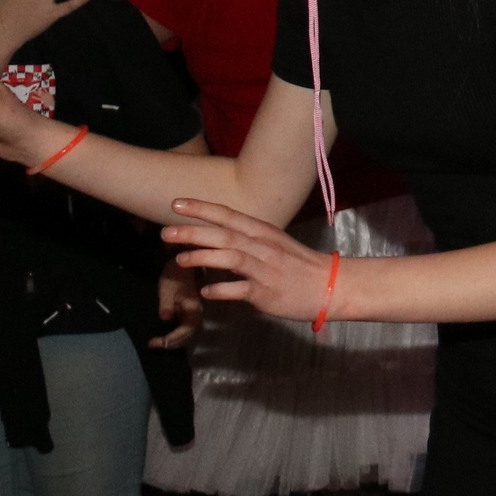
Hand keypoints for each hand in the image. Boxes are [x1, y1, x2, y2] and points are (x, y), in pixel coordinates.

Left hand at [149, 266, 206, 349]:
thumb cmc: (173, 276)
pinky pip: (184, 330)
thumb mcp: (167, 289)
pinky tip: (163, 337)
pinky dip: (174, 336)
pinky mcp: (189, 315)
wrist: (181, 267)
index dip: (171, 339)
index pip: (185, 331)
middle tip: (152, 344)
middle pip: (186, 336)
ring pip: (186, 335)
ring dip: (173, 342)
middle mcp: (196, 315)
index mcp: (193, 309)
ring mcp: (193, 316)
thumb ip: (166, 304)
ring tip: (156, 343)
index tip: (156, 342)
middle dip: (170, 343)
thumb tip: (165, 318)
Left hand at [163, 198, 336, 323]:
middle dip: (193, 232)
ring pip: (231, 257)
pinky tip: (206, 291)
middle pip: (224, 235)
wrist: (329, 285)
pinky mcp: (267, 292)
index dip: (201, 209)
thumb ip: (245, 240)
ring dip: (204, 257)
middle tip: (165, 232)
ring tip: (180, 260)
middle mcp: (262, 246)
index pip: (228, 215)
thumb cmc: (298, 265)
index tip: (176, 204)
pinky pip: (241, 289)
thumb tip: (215, 240)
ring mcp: (265, 269)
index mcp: (262, 232)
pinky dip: (222, 289)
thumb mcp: (273, 243)